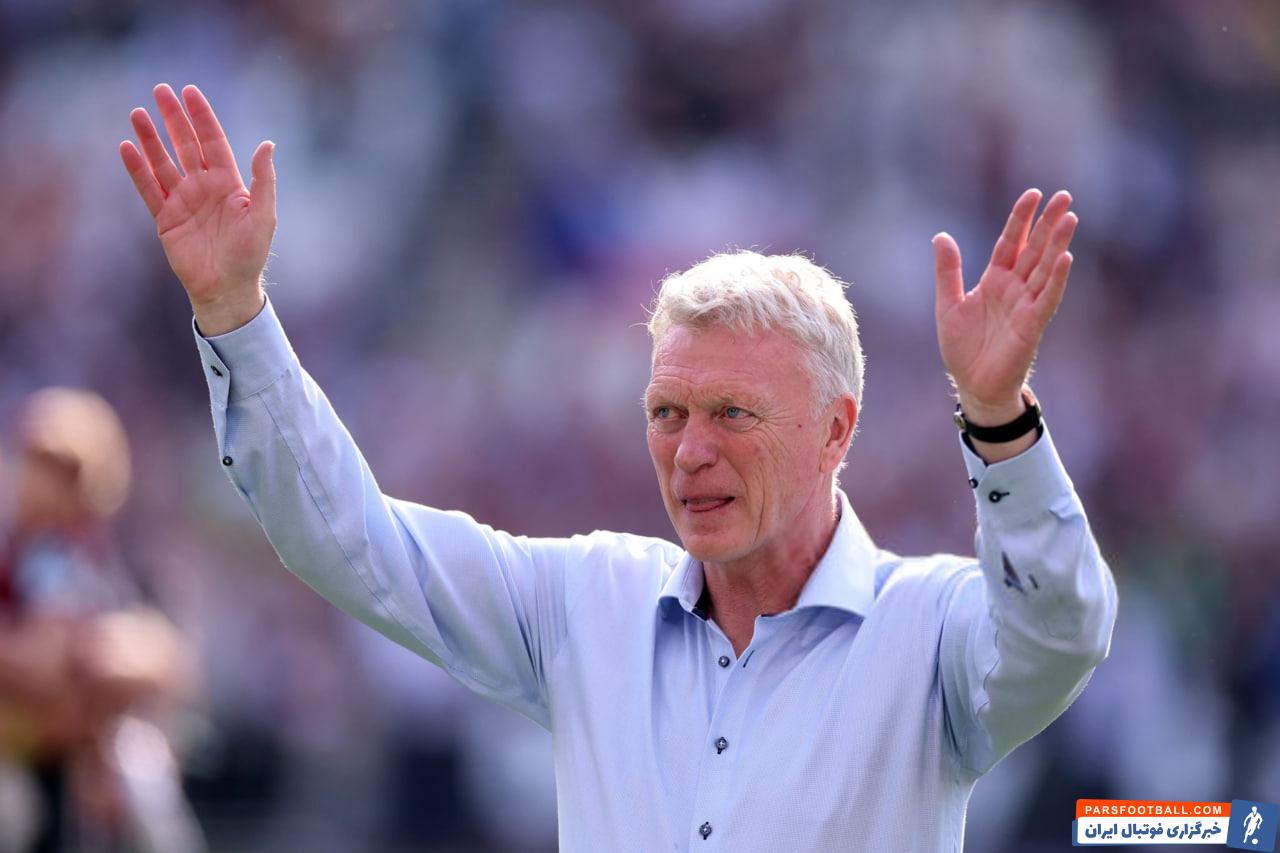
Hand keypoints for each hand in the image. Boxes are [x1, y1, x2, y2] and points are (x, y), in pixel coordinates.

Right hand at [120, 84, 274, 335]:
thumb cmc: (250, 254)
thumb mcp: (263, 216)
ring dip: (150, 138)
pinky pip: (148, 189)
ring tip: (138, 113)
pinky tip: (127, 147)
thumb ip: (263, 180)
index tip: (190, 92)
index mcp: (229, 183)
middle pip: (186, 144)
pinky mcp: (165, 218)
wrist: (226, 288)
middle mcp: (204, 187)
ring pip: (163, 162)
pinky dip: (137, 169)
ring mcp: (183, 201)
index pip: (213, 141)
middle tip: (160, 89)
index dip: (201, 117)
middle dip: (173, 118)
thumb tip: (267, 144)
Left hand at [932, 189, 1076, 425]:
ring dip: (1058, 244)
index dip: (1021, 219)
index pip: (1010, 242)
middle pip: (1034, 248)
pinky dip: (1056, 279)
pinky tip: (1065, 258)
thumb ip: (948, 271)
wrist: (973, 384)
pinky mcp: (1032, 325)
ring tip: (1070, 218)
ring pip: (1045, 268)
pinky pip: (1047, 298)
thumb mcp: (948, 304)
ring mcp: (1025, 305)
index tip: (1034, 193)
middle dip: (1048, 222)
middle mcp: (1014, 288)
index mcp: (994, 280)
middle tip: (1065, 195)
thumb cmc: (963, 347)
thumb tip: (941, 236)